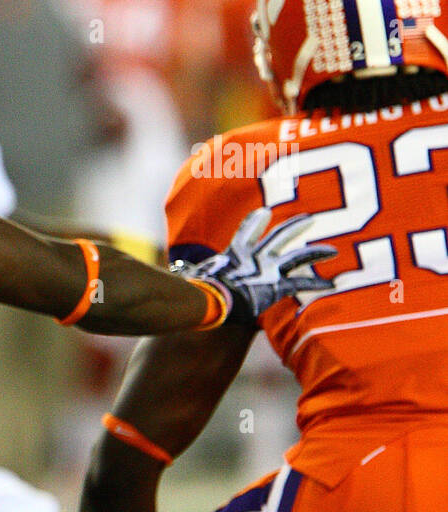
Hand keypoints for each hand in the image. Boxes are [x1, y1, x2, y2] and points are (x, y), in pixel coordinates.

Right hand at [183, 208, 336, 321]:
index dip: (255, 222)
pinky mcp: (276, 287)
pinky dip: (317, 285)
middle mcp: (255, 258)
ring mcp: (268, 271)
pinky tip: (333, 285)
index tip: (265, 212)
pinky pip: (301, 285)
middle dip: (295, 227)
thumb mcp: (192, 276)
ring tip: (333, 251)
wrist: (208, 300)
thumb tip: (177, 275)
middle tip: (310, 219)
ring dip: (316, 253)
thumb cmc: (195, 290)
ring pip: (297, 257)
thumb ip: (190, 273)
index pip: (247, 231)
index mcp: (234, 253)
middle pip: (279, 237)